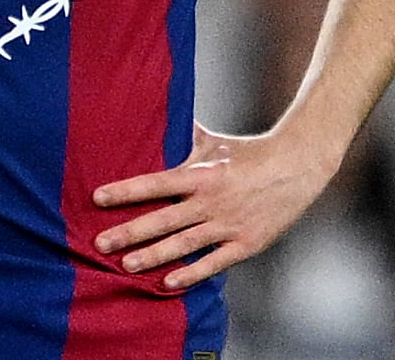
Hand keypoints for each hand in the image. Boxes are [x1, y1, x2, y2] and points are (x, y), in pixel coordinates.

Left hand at [90, 125, 337, 288]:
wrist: (297, 166)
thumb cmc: (249, 152)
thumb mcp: (213, 141)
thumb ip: (183, 135)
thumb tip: (156, 113)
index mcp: (200, 174)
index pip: (155, 183)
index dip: (125, 191)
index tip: (97, 198)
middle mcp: (210, 201)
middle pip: (163, 220)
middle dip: (130, 233)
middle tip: (100, 243)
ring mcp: (228, 225)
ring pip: (184, 245)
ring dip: (153, 256)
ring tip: (126, 265)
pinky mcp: (246, 243)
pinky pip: (214, 262)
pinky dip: (191, 274)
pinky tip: (169, 283)